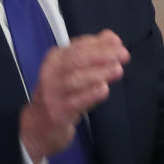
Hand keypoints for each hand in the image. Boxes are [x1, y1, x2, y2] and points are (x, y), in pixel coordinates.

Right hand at [19, 30, 128, 163]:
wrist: (39, 126)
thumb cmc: (62, 93)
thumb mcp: (73, 70)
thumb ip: (92, 52)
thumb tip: (111, 37)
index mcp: (55, 59)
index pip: (78, 46)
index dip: (99, 44)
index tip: (119, 44)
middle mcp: (51, 73)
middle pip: (76, 60)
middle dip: (102, 55)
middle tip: (123, 55)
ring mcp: (52, 94)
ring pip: (75, 79)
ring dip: (98, 73)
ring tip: (118, 70)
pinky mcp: (57, 113)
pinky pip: (74, 102)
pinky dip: (90, 95)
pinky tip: (104, 89)